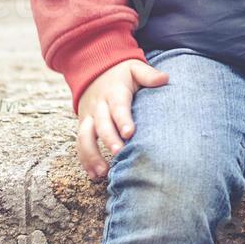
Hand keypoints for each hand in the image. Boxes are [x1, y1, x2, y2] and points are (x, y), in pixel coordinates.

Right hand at [75, 58, 169, 180]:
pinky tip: (94, 175)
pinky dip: (85, 160)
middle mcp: (99, 105)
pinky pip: (80, 144)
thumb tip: (165, 79)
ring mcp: (89, 116)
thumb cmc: (121, 73)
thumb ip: (149, 74)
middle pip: (102, 124)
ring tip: (103, 172)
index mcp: (114, 92)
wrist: (93, 69)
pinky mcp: (83, 125)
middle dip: (109, 139)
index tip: (130, 133)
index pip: (118, 106)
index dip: (123, 119)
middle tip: (119, 153)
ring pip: (85, 137)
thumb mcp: (134, 68)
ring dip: (92, 155)